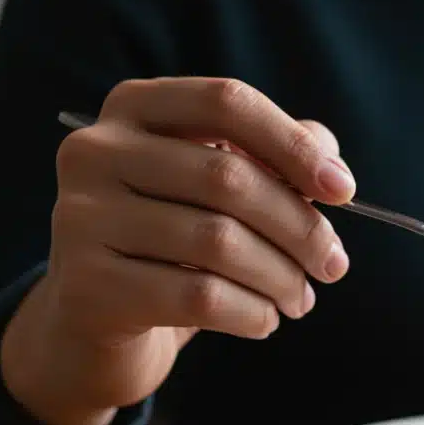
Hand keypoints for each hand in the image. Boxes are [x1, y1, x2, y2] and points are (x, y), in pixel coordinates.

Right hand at [0, 77, 354, 424]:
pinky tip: (264, 320)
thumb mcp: (219, 191)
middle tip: (334, 265)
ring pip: (217, 241)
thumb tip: (331, 163)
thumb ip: (275, 160)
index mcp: (134, 107)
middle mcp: (96, 151)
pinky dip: (250, 312)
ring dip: (281, 278)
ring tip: (300, 299)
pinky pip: (199, 296)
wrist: (95, 322)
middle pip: (228, 177)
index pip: (227, 102)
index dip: (293, 145)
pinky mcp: (86, 285)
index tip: (344, 191)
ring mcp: (80, 216)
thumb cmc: (174, 241)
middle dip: (300, 228)